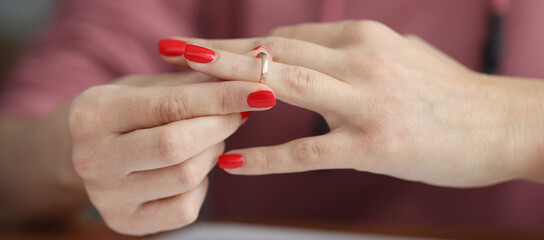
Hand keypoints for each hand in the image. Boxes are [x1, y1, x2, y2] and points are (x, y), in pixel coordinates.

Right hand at [69, 72, 274, 234]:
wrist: (85, 153)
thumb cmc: (123, 113)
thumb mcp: (146, 88)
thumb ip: (191, 82)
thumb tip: (249, 73)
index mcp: (92, 115)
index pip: (170, 105)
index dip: (221, 98)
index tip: (260, 91)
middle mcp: (92, 159)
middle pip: (176, 145)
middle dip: (220, 125)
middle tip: (241, 112)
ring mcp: (107, 196)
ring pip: (186, 177)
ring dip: (213, 153)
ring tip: (212, 138)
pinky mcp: (125, 222)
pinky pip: (184, 209)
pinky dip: (201, 186)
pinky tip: (193, 168)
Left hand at [166, 20, 543, 186]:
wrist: (502, 124)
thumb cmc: (445, 92)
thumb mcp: (397, 53)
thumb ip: (348, 49)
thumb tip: (302, 49)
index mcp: (361, 37)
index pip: (284, 38)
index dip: (238, 46)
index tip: (200, 51)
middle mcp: (359, 60)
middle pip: (273, 50)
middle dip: (217, 52)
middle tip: (171, 50)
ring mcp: (364, 103)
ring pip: (284, 86)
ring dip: (230, 84)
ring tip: (185, 86)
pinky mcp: (372, 147)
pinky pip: (308, 152)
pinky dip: (267, 157)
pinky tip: (233, 162)